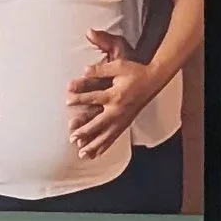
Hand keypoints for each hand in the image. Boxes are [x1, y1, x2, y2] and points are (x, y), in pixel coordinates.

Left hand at [67, 28, 158, 158]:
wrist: (153, 80)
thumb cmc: (135, 72)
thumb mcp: (118, 66)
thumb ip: (101, 70)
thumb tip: (84, 70)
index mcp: (115, 95)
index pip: (93, 98)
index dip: (79, 99)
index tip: (67, 101)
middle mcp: (118, 110)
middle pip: (99, 124)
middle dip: (85, 132)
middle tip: (72, 138)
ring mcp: (123, 119)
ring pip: (106, 136)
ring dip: (93, 145)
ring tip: (82, 154)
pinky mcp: (126, 123)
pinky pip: (114, 137)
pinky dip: (104, 146)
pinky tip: (96, 154)